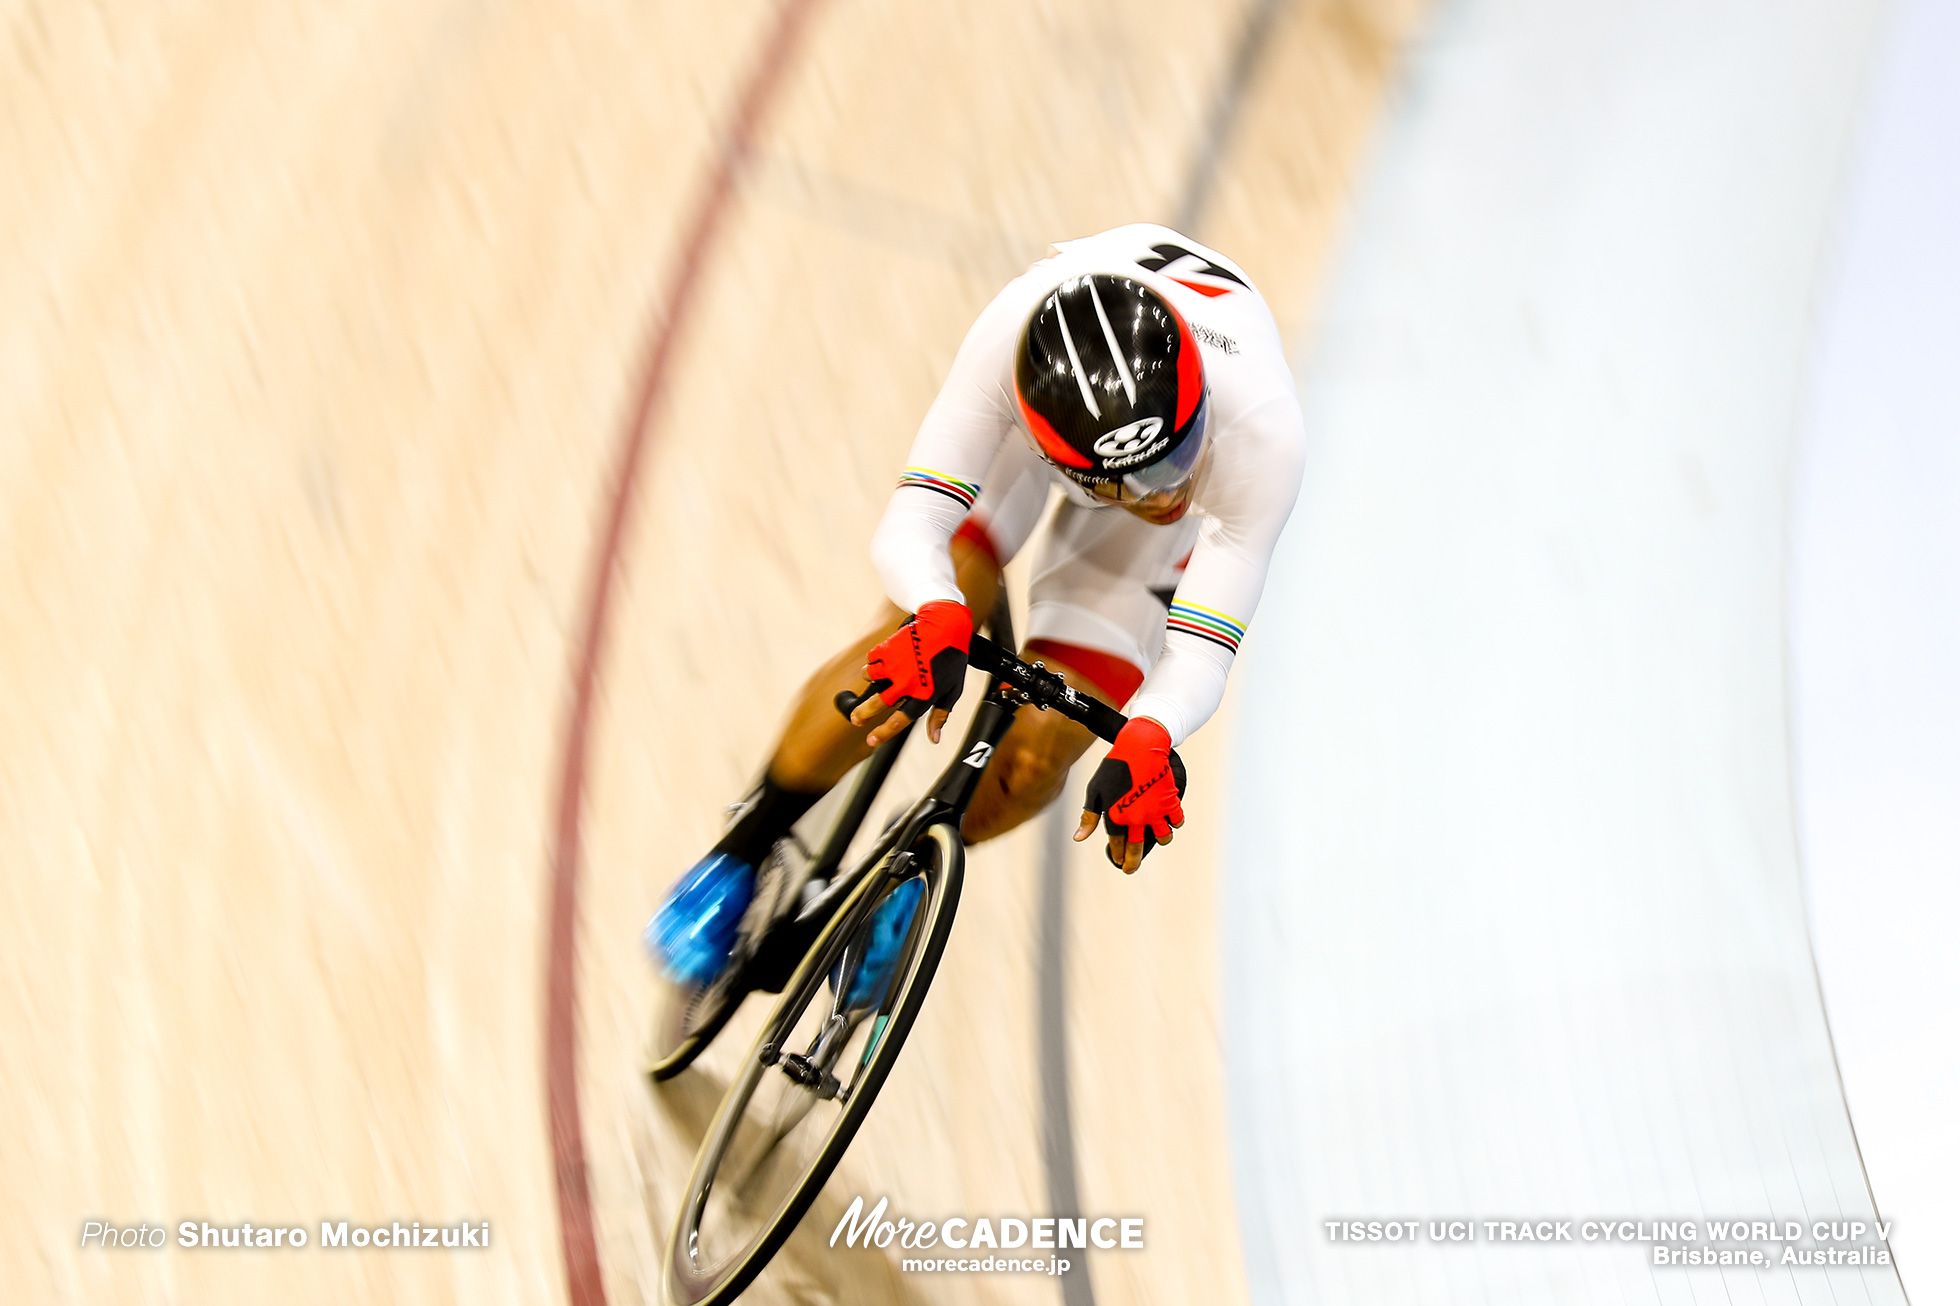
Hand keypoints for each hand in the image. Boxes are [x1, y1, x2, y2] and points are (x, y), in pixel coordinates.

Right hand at [849, 601, 971, 746]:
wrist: (945, 624)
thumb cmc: (952, 659)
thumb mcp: (953, 690)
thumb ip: (940, 715)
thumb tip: (934, 739)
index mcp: (923, 696)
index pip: (900, 721)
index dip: (883, 734)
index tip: (871, 741)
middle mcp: (906, 683)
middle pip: (877, 704)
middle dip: (862, 714)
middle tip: (855, 719)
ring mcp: (895, 665)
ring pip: (870, 678)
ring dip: (870, 678)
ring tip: (877, 676)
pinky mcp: (887, 648)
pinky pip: (871, 659)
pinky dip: (874, 661)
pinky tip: (883, 659)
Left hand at [1073, 718, 1186, 872]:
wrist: (1140, 747)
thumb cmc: (1114, 767)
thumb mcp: (1095, 790)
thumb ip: (1089, 817)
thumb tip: (1079, 839)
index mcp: (1116, 816)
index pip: (1117, 845)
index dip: (1118, 855)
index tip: (1118, 861)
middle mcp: (1136, 818)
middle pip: (1136, 849)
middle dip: (1132, 862)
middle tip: (1130, 869)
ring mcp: (1156, 812)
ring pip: (1162, 837)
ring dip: (1159, 840)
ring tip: (1155, 838)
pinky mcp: (1170, 802)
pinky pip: (1177, 822)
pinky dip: (1174, 824)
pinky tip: (1169, 822)